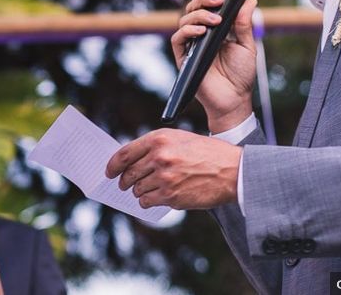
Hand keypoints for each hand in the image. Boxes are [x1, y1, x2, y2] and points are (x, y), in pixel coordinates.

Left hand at [105, 128, 240, 209]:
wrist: (232, 170)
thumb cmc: (206, 153)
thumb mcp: (179, 138)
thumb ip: (155, 146)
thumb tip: (131, 161)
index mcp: (159, 139)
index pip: (124, 154)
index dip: (112, 165)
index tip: (108, 172)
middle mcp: (159, 157)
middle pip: (128, 174)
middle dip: (124, 181)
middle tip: (124, 184)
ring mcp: (164, 178)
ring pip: (137, 189)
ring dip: (138, 192)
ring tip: (148, 189)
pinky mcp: (171, 196)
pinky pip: (147, 201)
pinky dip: (147, 202)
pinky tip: (155, 197)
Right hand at [170, 0, 256, 130]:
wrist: (234, 99)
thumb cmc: (241, 74)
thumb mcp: (247, 45)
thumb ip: (245, 23)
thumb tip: (250, 0)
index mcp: (215, 29)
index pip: (206, 5)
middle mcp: (200, 34)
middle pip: (192, 8)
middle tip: (217, 1)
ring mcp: (190, 45)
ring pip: (184, 20)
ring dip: (198, 15)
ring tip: (215, 20)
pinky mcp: (183, 57)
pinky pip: (178, 38)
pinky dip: (187, 30)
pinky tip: (200, 30)